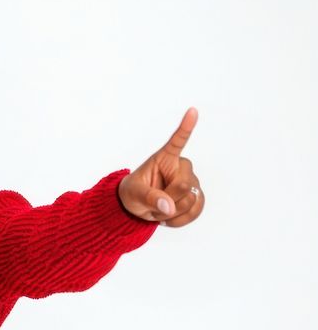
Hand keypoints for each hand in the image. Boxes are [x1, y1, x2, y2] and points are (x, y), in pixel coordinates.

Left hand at [118, 107, 204, 226]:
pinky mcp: (197, 196)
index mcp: (164, 158)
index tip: (192, 110)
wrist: (138, 207)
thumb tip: (168, 206)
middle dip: (168, 199)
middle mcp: (182, 167)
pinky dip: (181, 219)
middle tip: (154, 200)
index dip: (186, 127)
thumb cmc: (133, 193)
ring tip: (159, 207)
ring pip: (191, 201)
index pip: (177, 141)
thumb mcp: (133, 194)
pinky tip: (169, 216)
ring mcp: (192, 181)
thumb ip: (148, 198)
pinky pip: (196, 210)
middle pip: (183, 185)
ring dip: (172, 212)